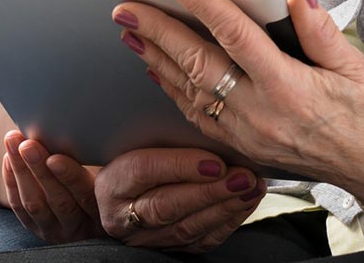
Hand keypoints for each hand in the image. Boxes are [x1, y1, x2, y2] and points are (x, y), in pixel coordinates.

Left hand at [3, 131, 102, 241]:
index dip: (69, 176)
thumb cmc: (110, 180)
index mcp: (102, 212)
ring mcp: (56, 230)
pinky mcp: (38, 229)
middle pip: (57, 200)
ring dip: (21, 171)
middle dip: (39, 170)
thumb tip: (99, 131)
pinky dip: (12, 182)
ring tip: (13, 143)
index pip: (84, 195)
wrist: (95, 212)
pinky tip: (9, 158)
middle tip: (27, 144)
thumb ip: (107, 160)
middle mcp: (78, 226)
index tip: (55, 157)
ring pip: (34, 204)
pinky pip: (20, 209)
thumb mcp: (113, 173)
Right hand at [93, 146, 264, 251]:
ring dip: (224, 207)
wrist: (121, 191)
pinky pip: (199, 241)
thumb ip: (162, 132)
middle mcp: (123, 215)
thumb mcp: (136, 139)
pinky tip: (244, 203)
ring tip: (251, 187)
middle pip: (167, 204)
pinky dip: (226, 222)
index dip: (180, 165)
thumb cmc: (131, 155)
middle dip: (210, 191)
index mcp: (112, 182)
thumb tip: (202, 114)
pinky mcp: (166, 249)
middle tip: (242, 176)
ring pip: (186, 228)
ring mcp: (145, 237)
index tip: (215, 161)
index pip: (144, 171)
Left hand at [113, 0, 363, 209]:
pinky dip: (175, 91)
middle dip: (158, 32)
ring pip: (191, 93)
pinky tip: (160, 73)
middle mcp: (262, 114)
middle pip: (198, 65)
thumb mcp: (356, 64)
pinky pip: (201, 118)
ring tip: (131, 33)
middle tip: (126, 6)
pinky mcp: (248, 149)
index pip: (233, 34)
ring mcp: (250, 136)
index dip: (199, 1)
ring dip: (157, 61)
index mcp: (289, 87)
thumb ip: (319, 27)